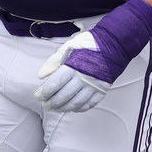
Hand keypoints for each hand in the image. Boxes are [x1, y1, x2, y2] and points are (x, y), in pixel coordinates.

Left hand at [35, 0, 151, 112]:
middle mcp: (82, 79)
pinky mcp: (101, 91)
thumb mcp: (69, 47)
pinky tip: (72, 108)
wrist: (114, 45)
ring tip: (55, 108)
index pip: (55, 84)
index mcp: (73, 66)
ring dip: (63, 108)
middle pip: (63, 96)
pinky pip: (88, 104)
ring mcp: (93, 86)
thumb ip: (54, 61)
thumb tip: (41, 75)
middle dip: (51, 103)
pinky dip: (79, 108)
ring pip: (75, 103)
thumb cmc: (90, 44)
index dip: (44, 92)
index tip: (38, 95)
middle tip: (45, 104)